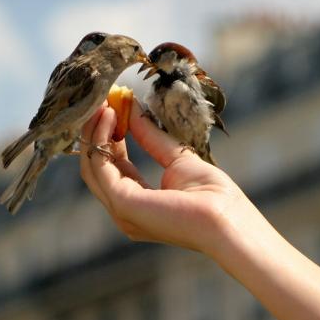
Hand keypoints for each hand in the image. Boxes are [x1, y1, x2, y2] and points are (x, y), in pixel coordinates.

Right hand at [80, 99, 259, 255]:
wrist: (227, 218)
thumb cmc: (213, 195)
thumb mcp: (177, 157)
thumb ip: (151, 137)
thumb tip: (133, 108)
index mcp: (137, 202)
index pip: (112, 167)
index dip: (110, 136)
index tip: (114, 108)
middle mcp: (123, 210)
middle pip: (95, 166)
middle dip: (96, 131)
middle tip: (102, 101)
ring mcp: (120, 209)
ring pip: (92, 164)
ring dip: (94, 130)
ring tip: (103, 103)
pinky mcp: (122, 202)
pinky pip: (100, 164)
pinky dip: (100, 137)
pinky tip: (110, 115)